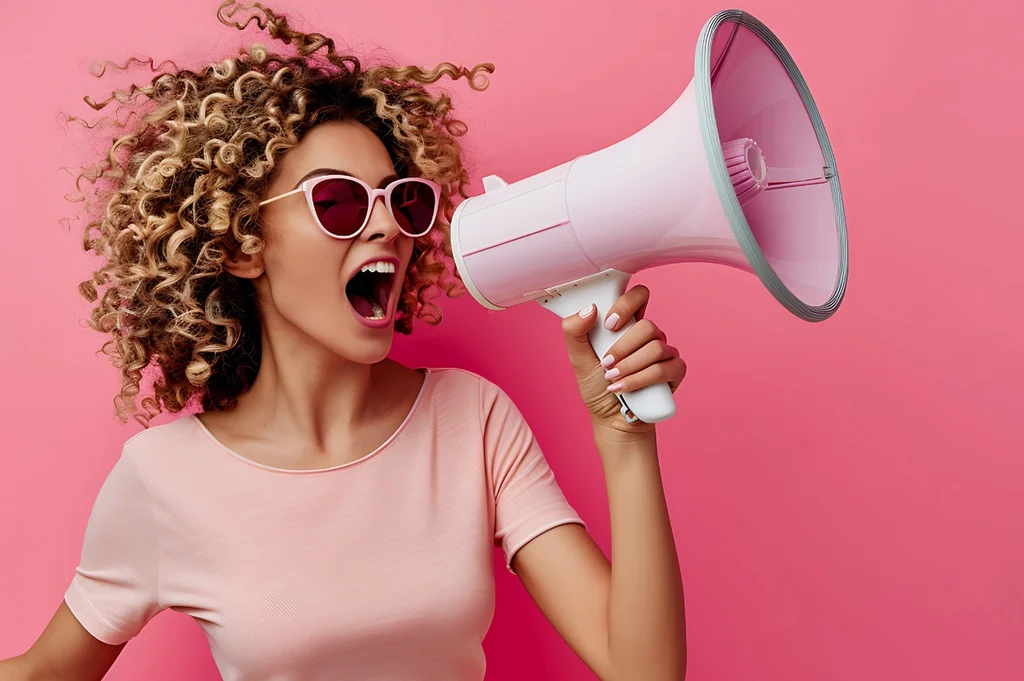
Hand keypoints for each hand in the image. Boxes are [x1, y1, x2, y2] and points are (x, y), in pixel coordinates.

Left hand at [560, 285, 686, 433]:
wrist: (611, 419)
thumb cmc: (597, 388)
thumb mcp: (578, 359)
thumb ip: (574, 332)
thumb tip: (589, 309)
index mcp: (629, 325)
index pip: (639, 296)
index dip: (627, 305)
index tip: (609, 325)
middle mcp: (650, 336)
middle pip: (648, 326)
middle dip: (622, 348)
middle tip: (607, 364)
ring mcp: (665, 353)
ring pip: (656, 347)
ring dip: (629, 366)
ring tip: (613, 380)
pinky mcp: (675, 372)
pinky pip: (665, 369)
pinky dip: (641, 380)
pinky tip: (625, 389)